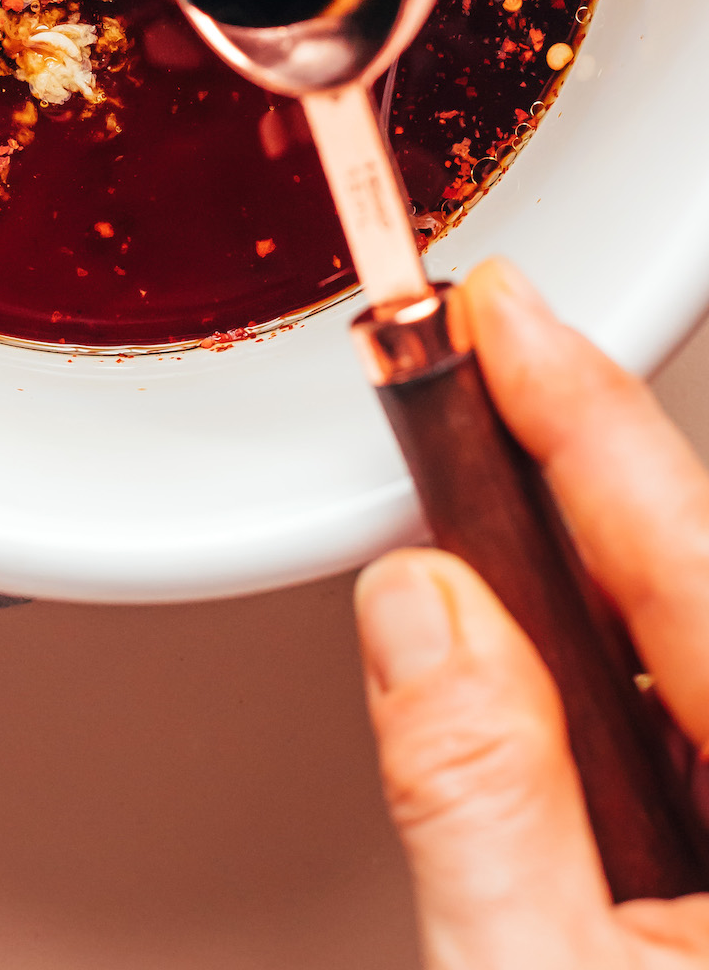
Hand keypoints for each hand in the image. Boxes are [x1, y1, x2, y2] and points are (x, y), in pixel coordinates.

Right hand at [355, 256, 708, 965]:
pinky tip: (544, 660)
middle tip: (474, 357)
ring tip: (479, 514)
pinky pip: (685, 709)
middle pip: (692, 574)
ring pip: (686, 641)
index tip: (501, 310)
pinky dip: (611, 659)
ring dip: (582, 573)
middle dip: (579, 464)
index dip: (582, 414)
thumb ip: (477, 792)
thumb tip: (420, 604)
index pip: (686, 554)